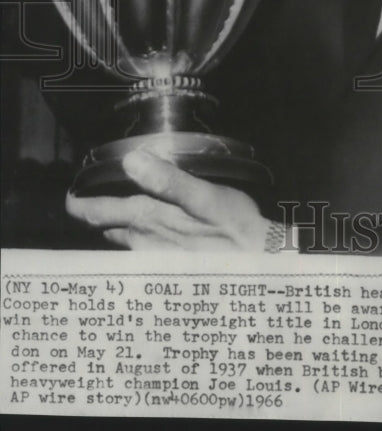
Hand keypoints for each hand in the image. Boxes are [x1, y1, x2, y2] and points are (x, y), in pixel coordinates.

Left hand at [66, 149, 271, 250]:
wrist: (261, 268)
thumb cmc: (237, 230)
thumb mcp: (207, 197)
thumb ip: (169, 179)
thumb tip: (131, 161)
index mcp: (148, 219)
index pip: (96, 214)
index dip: (78, 204)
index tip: (70, 195)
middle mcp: (143, 242)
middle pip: (107, 227)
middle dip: (99, 214)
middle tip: (98, 199)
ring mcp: (154, 259)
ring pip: (124, 241)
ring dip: (120, 227)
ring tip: (126, 213)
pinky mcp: (169, 269)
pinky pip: (142, 254)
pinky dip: (140, 241)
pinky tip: (156, 235)